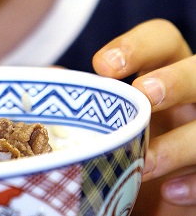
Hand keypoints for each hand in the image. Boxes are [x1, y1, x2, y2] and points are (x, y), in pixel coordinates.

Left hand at [93, 20, 195, 214]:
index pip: (162, 39)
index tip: (101, 66)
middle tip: (144, 93)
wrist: (135, 193)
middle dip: (177, 79)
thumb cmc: (116, 141)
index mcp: (165, 70)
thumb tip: (52, 78)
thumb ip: (78, 96)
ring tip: (145, 161)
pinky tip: (169, 192)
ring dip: (180, 143)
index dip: (137, 45)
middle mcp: (191, 97)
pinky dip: (194, 183)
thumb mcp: (98, 118)